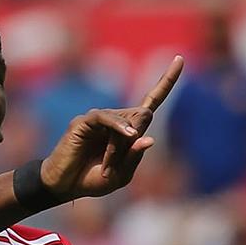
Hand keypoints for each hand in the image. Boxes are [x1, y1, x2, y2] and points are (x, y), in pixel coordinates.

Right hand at [42, 58, 183, 198]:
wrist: (65, 186)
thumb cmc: (92, 180)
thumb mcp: (121, 176)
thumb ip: (134, 158)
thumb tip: (150, 138)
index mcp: (128, 130)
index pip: (151, 100)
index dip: (167, 81)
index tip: (180, 58)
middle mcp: (115, 119)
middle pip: (142, 116)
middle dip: (135, 143)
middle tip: (113, 167)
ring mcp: (99, 118)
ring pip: (125, 121)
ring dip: (119, 147)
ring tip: (107, 165)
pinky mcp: (84, 121)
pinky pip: (106, 118)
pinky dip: (118, 128)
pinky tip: (126, 135)